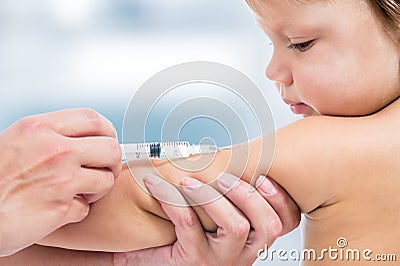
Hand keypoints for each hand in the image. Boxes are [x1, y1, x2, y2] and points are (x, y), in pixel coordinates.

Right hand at [0, 108, 121, 255]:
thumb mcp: (18, 139)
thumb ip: (51, 134)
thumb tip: (82, 136)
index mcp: (41, 128)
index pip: (93, 119)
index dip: (107, 131)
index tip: (107, 140)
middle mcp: (55, 151)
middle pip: (111, 148)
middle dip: (111, 161)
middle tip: (102, 169)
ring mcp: (61, 180)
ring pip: (106, 180)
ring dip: (98, 188)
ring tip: (81, 190)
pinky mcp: (60, 209)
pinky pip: (86, 208)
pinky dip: (77, 210)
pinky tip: (61, 208)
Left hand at [113, 173, 299, 265]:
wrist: (157, 263)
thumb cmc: (184, 239)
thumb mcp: (213, 220)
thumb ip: (227, 197)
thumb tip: (223, 153)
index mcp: (252, 240)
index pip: (285, 222)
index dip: (281, 199)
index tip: (263, 177)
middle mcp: (243, 253)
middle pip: (269, 226)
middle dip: (249, 194)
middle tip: (224, 178)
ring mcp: (220, 259)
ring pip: (236, 227)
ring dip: (215, 197)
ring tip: (190, 183)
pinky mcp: (193, 260)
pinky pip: (190, 226)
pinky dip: (174, 201)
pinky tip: (158, 188)